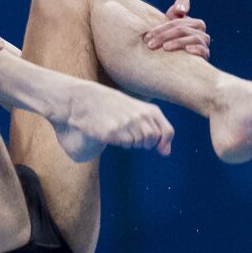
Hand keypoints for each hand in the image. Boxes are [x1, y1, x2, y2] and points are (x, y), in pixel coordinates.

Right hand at [51, 82, 174, 161]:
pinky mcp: (113, 133)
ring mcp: (127, 124)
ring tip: (119, 131)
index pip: (168, 132)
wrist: (83, 100)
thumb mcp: (136, 110)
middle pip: (152, 140)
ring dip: (131, 142)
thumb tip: (166, 153)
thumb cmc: (111, 106)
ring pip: (139, 143)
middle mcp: (140, 116)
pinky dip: (120, 142)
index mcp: (148, 109)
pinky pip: (125, 144)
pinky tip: (111, 133)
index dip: (163, 143)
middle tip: (129, 133)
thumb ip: (155, 128)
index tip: (157, 147)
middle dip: (143, 142)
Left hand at [143, 0, 209, 58]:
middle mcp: (201, 30)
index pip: (176, 21)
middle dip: (163, 36)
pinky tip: (186, 50)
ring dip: (177, 42)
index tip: (147, 36)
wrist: (181, 63)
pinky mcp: (205, 54)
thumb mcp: (171, 27)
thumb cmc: (172, 42)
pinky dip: (195, 49)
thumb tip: (181, 9)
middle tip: (150, 44)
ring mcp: (204, 42)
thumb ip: (174, 13)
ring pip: (193, 38)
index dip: (162, 27)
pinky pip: (203, 50)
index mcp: (193, 22)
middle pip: (181, 29)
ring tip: (165, 47)